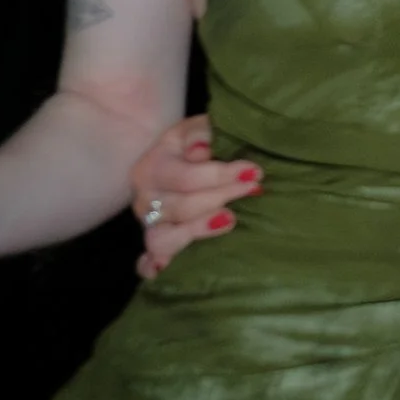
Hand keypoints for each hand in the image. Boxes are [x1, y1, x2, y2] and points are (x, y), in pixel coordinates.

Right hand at [127, 114, 259, 278]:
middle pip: (180, 207)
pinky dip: (152, 266)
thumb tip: (201, 151)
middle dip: (221, 197)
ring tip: (229, 220)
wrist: (169, 159)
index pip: (186, 176)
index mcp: (153, 167)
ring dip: (197, 231)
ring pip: (164, 237)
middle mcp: (146, 199)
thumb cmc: (193, 144)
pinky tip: (162, 270)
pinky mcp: (155, 242)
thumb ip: (199, 133)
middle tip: (254, 189)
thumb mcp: (195, 128)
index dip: (221, 175)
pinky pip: (146, 261)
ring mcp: (148, 224)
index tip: (254, 172)